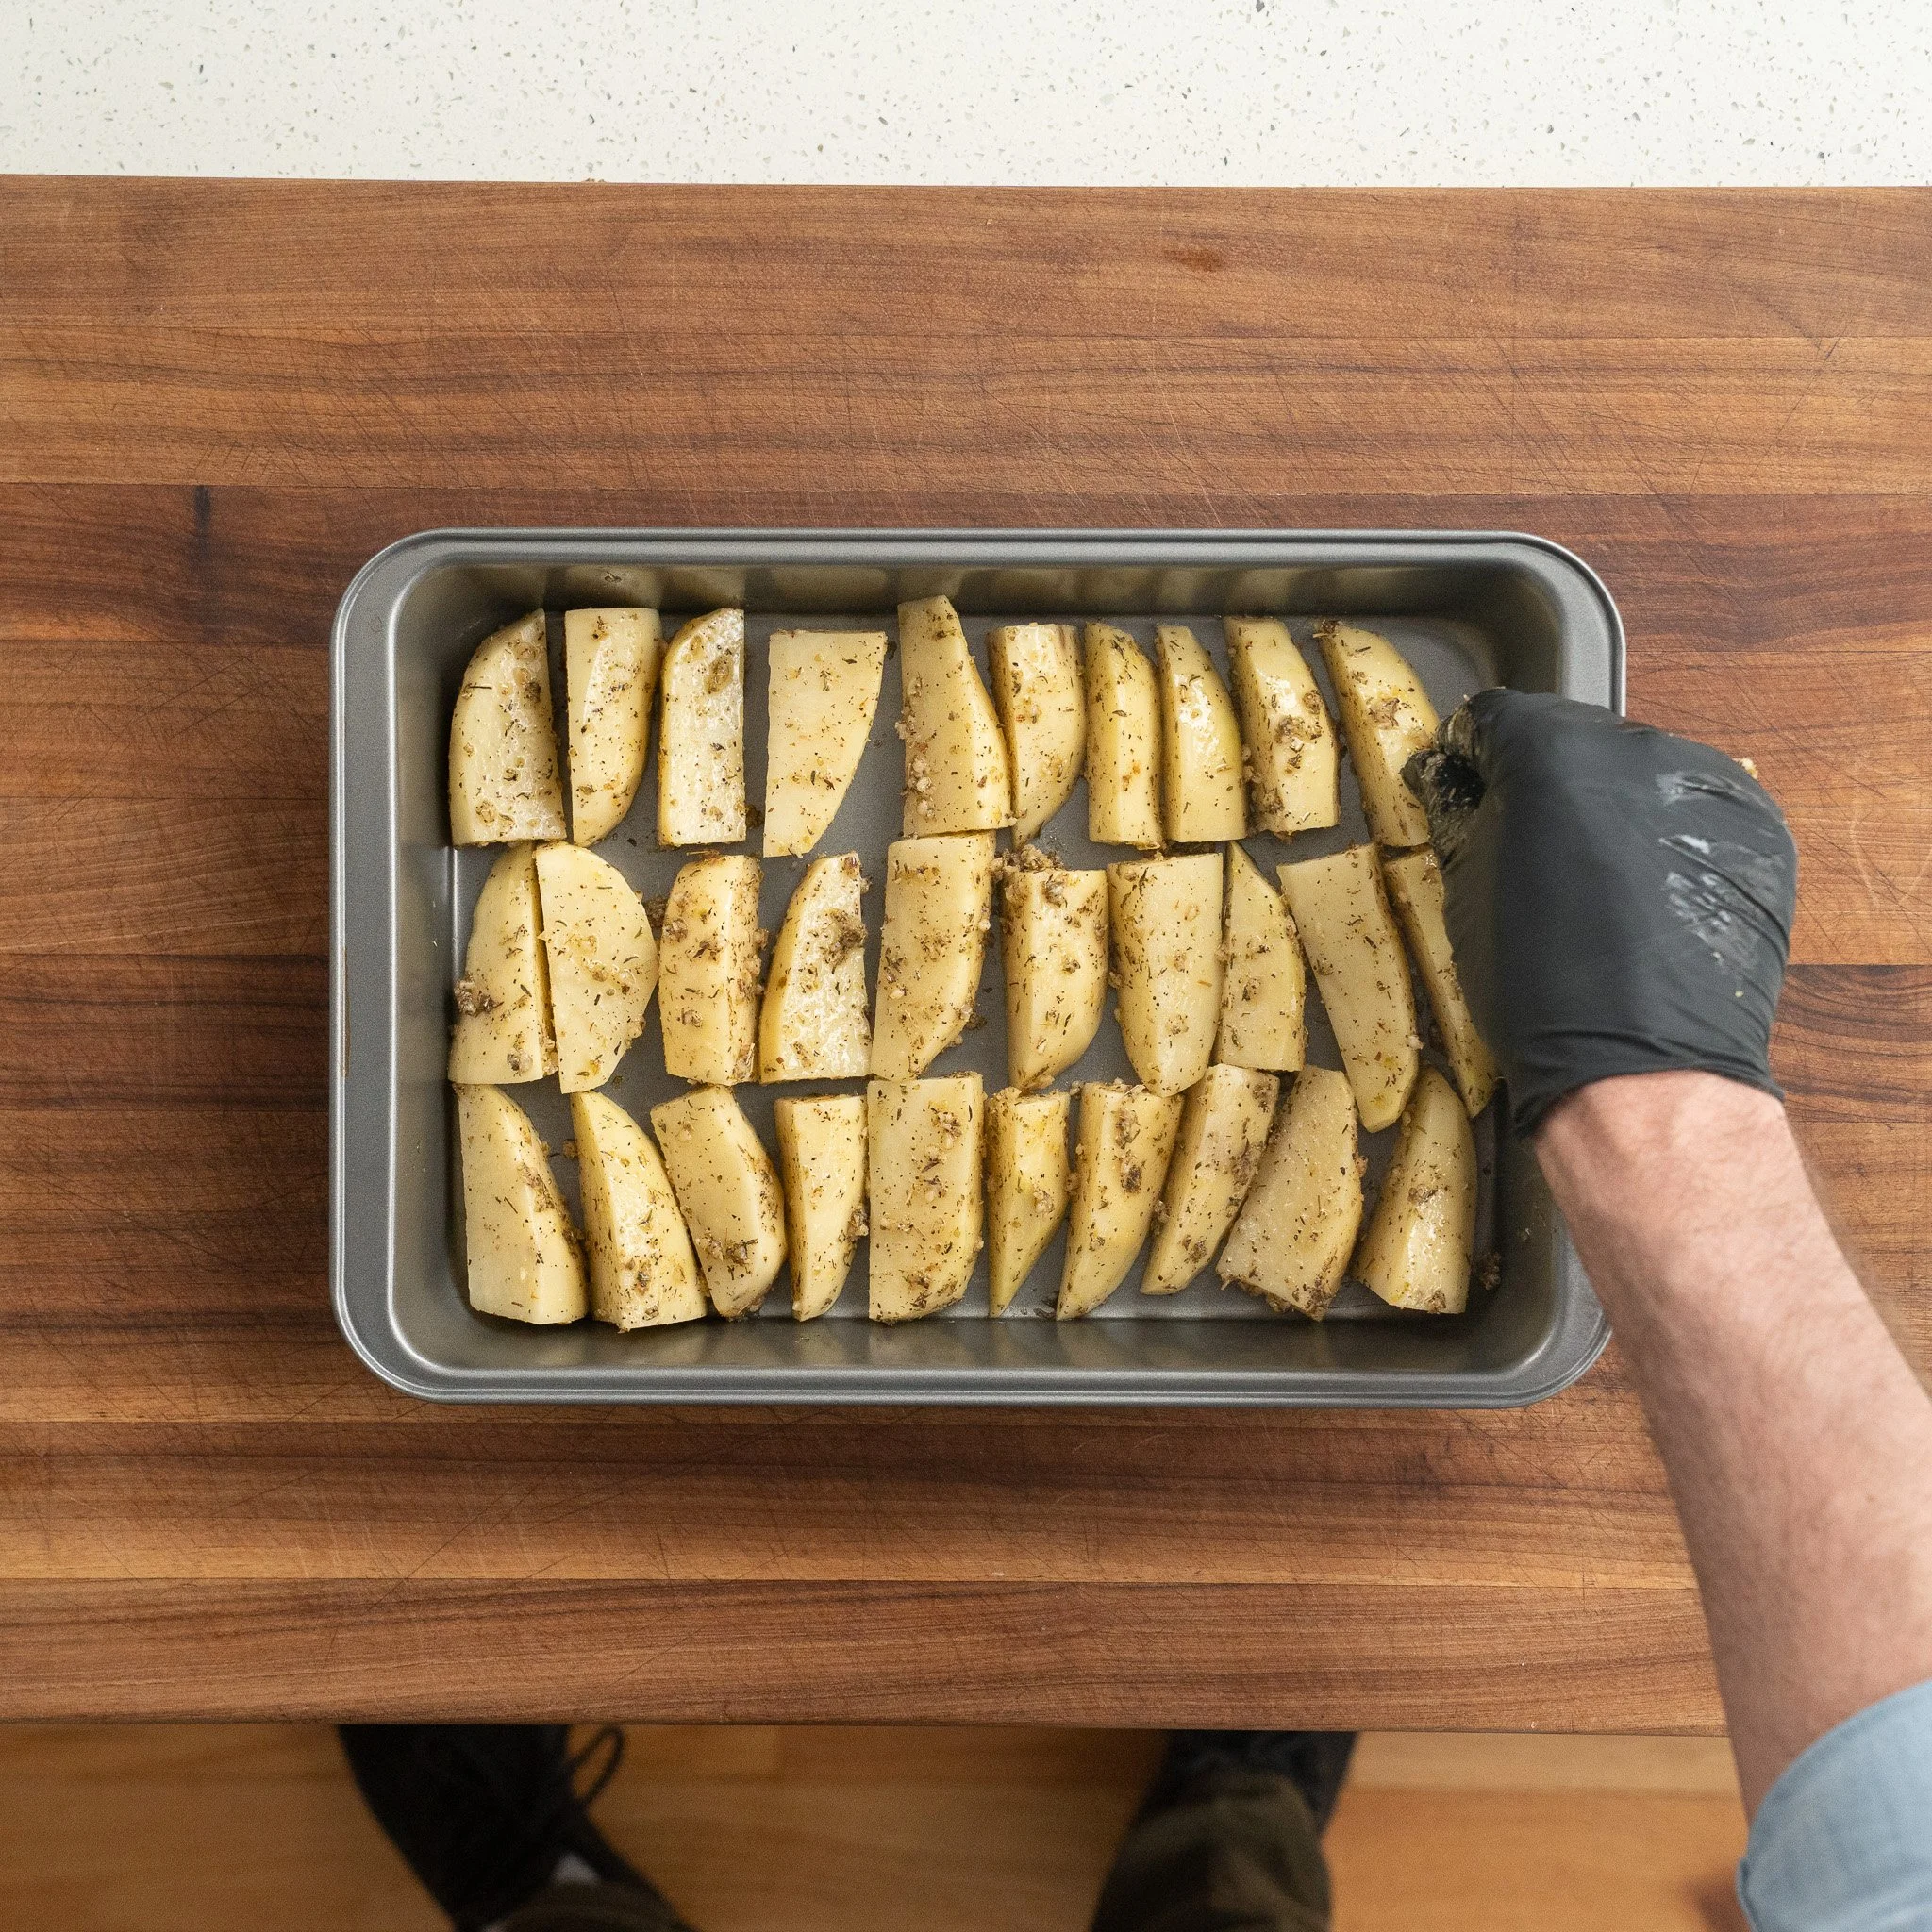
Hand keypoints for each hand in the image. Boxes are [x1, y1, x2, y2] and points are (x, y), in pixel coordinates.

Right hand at [1403, 691, 1795, 1136]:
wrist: (1642, 1070)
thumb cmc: (1539, 988)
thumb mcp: (1465, 887)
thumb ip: (1461, 811)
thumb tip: (1456, 781)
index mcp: (1553, 753)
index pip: (1495, 718)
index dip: (1468, 755)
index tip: (1462, 786)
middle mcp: (1638, 749)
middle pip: (1570, 738)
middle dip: (1540, 779)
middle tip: (1523, 839)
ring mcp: (1706, 785)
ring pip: (1634, 772)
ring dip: (1604, 805)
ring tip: (1587, 876)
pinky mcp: (1753, 828)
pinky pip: (1688, 810)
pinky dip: (1659, 836)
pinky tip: (1638, 894)